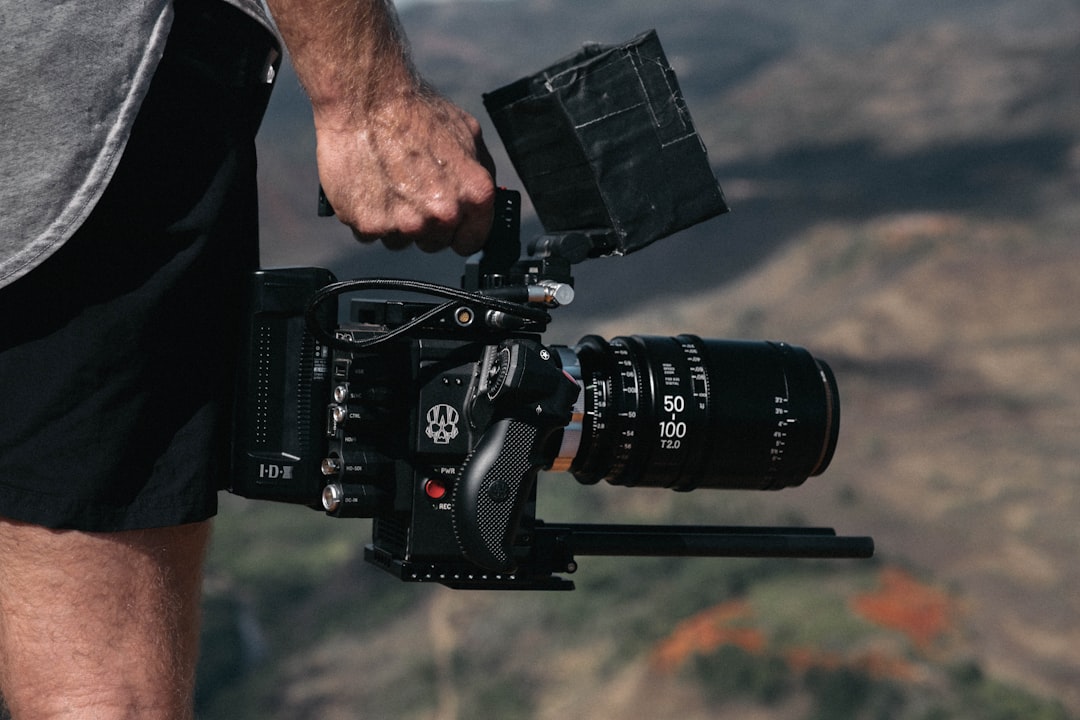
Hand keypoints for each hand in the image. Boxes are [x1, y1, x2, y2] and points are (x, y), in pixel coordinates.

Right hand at [314, 88, 495, 255]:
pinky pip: (369, 234)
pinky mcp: (370, 225)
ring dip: (394, 221)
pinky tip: (368, 186)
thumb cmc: (414, 111)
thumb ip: (480, 174)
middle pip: (434, 243)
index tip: (448, 225)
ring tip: (387, 184)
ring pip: (400, 241)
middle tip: (409, 190)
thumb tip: (485, 199)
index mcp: (474, 195)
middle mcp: (443, 214)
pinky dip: (366, 215)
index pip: (473, 241)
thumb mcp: (468, 135)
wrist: (365, 98)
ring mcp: (405, 223)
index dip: (459, 232)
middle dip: (424, 224)